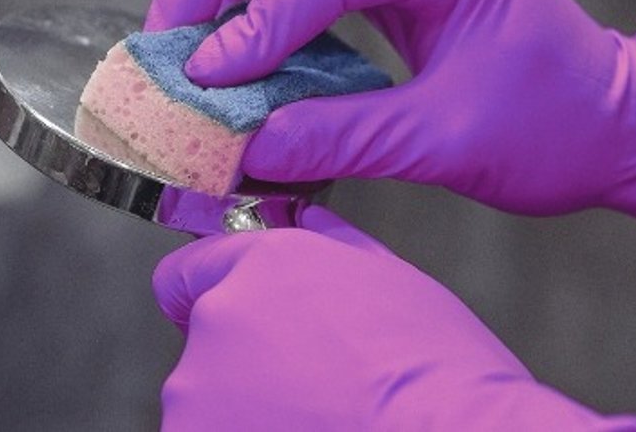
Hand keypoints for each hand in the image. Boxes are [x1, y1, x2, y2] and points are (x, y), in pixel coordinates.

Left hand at [153, 205, 635, 430]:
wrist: (449, 430)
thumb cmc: (436, 370)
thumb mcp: (391, 279)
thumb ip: (331, 246)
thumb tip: (310, 224)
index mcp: (263, 265)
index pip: (186, 275)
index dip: (210, 300)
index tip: (236, 329)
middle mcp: (221, 319)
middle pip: (203, 343)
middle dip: (243, 363)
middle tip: (309, 385)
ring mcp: (201, 390)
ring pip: (205, 401)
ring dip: (242, 409)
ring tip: (316, 417)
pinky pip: (209, 429)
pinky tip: (308, 430)